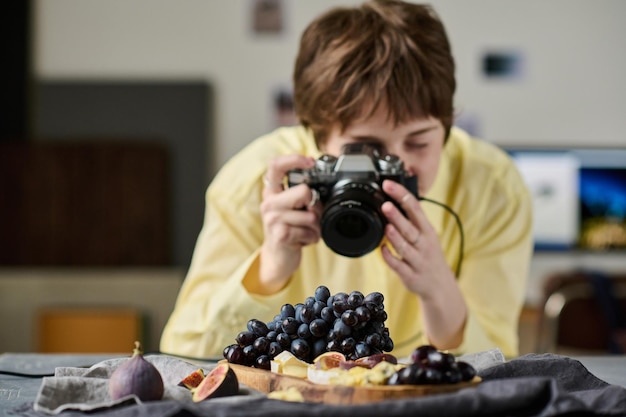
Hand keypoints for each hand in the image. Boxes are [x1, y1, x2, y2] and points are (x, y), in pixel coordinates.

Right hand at [257, 155, 321, 292]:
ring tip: (305, 231)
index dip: (294, 159)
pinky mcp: (280, 235)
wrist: (278, 257)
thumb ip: (301, 193)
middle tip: (310, 215)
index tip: (310, 162)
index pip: (275, 165)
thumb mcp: (293, 207)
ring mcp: (272, 219)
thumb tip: (319, 184)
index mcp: (272, 191)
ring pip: (310, 215)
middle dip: (315, 205)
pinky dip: (312, 238)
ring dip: (315, 226)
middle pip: (303, 191)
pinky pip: (309, 232)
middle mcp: (269, 202)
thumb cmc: (290, 229)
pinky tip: (301, 240)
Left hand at [380, 180, 466, 348]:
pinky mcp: (410, 276)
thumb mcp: (427, 235)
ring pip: (405, 248)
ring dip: (395, 237)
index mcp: (428, 231)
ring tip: (386, 226)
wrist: (440, 286)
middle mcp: (425, 245)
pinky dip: (390, 257)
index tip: (388, 185)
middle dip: (398, 216)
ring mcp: (418, 261)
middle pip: (410, 228)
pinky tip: (382, 249)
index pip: (415, 208)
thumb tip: (394, 198)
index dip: (401, 195)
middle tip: (386, 205)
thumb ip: (412, 219)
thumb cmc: (429, 255)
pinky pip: (398, 266)